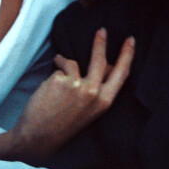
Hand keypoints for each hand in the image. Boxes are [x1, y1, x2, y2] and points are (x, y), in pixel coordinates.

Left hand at [10, 27, 134, 161]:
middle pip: (100, 59)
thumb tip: (107, 65)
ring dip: (63, 63)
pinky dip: (54, 72)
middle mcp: (93, 92)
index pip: (121, 73)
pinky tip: (47, 87)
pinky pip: (59, 68)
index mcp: (104, 101)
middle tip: (101, 30)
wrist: (37, 138)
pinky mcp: (60, 80)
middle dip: (100, 43)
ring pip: (72, 63)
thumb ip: (100, 87)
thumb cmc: (65, 122)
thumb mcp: (90, 109)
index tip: (131, 41)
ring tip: (57, 74)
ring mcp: (77, 85)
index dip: (127, 55)